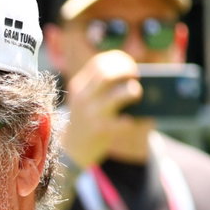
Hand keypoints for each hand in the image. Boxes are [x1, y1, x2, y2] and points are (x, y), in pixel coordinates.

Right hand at [62, 49, 147, 168]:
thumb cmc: (87, 119)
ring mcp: (91, 114)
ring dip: (132, 91)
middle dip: (126, 71)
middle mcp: (83, 97)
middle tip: (137, 76)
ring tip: (137, 94)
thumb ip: (102, 87)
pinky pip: (124, 121)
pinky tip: (134, 118)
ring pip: (118, 95)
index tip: (130, 65)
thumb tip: (136, 80)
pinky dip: (134, 118)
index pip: (99, 63)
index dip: (118, 60)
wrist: (72, 149)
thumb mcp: (86, 99)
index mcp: (79, 86)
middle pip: (107, 74)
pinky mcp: (100, 130)